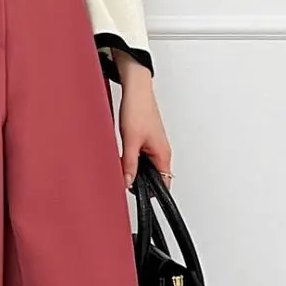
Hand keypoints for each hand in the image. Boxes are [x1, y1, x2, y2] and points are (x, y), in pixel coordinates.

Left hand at [116, 53, 171, 190]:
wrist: (135, 89)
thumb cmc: (138, 109)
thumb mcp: (130, 141)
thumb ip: (129, 164)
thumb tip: (127, 182)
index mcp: (163, 154)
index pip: (164, 184)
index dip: (152, 193)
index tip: (138, 196)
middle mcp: (161, 151)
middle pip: (154, 177)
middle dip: (140, 182)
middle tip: (124, 181)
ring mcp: (153, 145)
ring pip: (145, 166)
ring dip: (134, 169)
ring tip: (121, 167)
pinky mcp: (146, 139)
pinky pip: (140, 156)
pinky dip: (131, 159)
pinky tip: (122, 156)